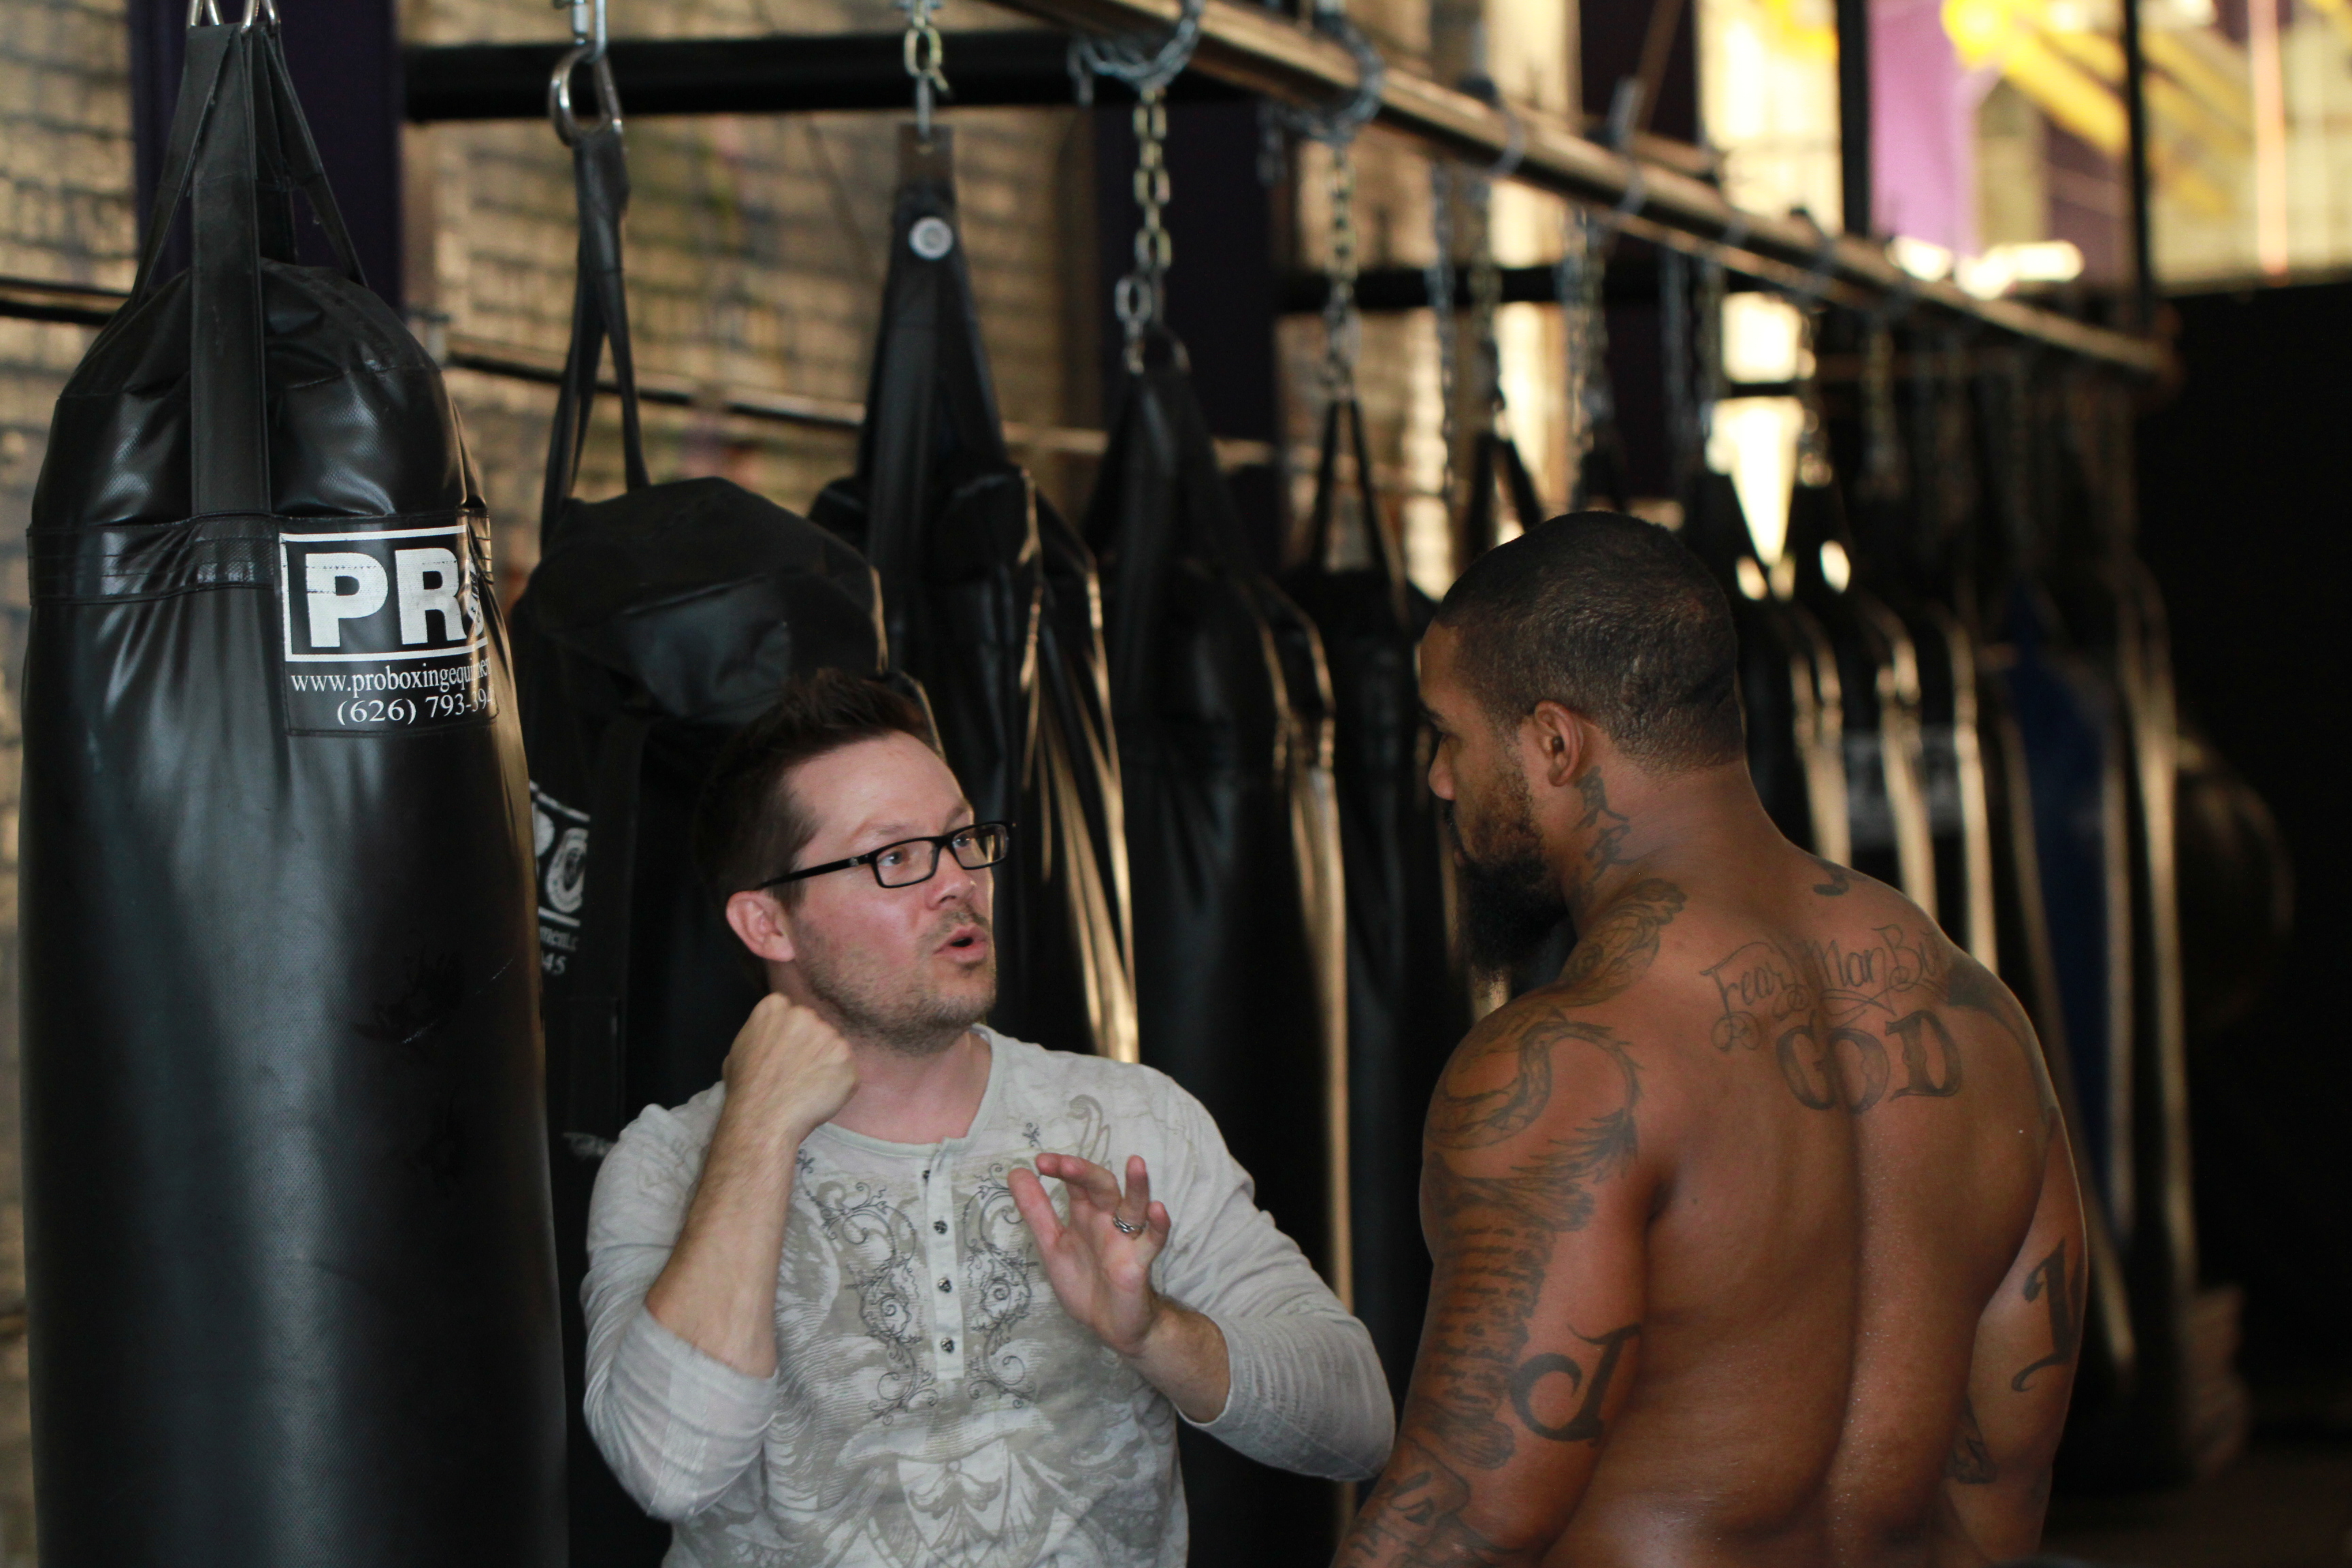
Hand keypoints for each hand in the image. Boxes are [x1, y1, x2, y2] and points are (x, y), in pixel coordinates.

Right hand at [721, 993, 856, 1145]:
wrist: (763, 1119)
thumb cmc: (745, 1089)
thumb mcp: (739, 1048)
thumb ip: (761, 1033)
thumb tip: (773, 1035)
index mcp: (774, 1007)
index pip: (791, 1013)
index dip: (790, 1036)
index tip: (785, 1054)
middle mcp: (803, 1013)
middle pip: (814, 1026)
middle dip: (810, 1046)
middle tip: (798, 1072)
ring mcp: (827, 1034)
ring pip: (832, 1046)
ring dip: (825, 1063)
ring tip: (807, 1086)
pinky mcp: (845, 1056)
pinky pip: (846, 1068)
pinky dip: (839, 1082)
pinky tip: (820, 1095)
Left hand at [1009, 1153, 1170, 1358]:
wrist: (1109, 1324)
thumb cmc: (1084, 1281)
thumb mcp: (1052, 1244)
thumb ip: (1036, 1210)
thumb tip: (1016, 1171)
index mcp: (1085, 1214)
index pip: (1075, 1182)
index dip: (1060, 1169)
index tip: (1040, 1162)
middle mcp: (1108, 1220)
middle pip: (1101, 1187)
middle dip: (1085, 1173)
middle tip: (1063, 1164)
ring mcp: (1126, 1239)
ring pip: (1134, 1207)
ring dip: (1137, 1186)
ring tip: (1136, 1163)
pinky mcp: (1139, 1263)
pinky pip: (1153, 1241)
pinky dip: (1158, 1225)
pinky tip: (1157, 1209)